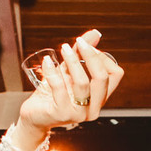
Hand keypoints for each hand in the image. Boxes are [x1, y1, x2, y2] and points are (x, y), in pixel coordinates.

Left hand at [15, 29, 123, 144]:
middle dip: (91, 55)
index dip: (102, 56)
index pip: (115, 74)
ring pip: (82, 82)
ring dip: (72, 60)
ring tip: (63, 49)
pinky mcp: (61, 113)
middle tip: (78, 42)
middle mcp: (93, 108)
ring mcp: (79, 113)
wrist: (35, 116)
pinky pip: (59, 87)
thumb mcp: (68, 71)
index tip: (86, 47)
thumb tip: (95, 34)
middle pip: (102, 77)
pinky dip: (52, 70)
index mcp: (100, 98)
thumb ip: (81, 54)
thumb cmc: (52, 94)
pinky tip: (47, 61)